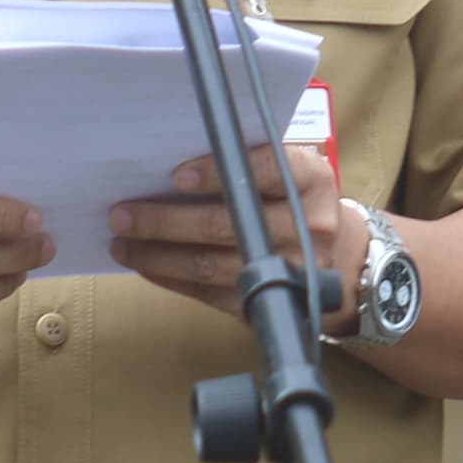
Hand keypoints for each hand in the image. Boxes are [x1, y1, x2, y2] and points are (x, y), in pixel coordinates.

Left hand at [109, 147, 368, 330]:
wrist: (340, 257)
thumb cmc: (293, 199)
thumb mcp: (288, 168)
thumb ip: (245, 160)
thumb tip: (167, 168)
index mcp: (312, 178)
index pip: (262, 170)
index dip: (216, 173)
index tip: (176, 175)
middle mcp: (307, 225)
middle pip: (225, 224)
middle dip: (164, 219)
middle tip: (121, 214)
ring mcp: (290, 270)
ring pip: (210, 264)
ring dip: (157, 254)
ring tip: (121, 243)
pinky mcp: (269, 302)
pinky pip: (209, 293)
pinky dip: (171, 278)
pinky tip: (146, 265)